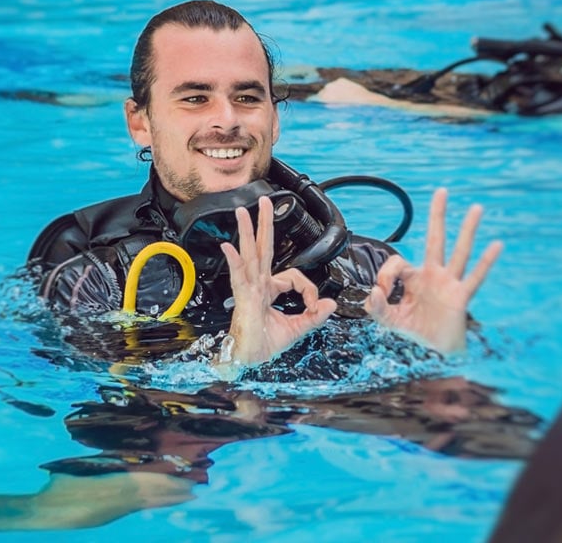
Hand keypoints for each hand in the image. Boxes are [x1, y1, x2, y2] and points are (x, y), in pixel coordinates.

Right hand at [220, 196, 337, 372]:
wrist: (247, 360)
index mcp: (269, 289)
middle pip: (263, 248)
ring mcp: (249, 289)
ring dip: (246, 232)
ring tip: (243, 212)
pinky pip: (239, 276)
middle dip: (264, 224)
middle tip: (263, 202)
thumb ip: (315, 316)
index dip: (309, 287)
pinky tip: (230, 247)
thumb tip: (331, 304)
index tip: (316, 304)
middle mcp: (258, 285)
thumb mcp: (298, 328)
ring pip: (250, 255)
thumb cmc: (264, 344)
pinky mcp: (243, 299)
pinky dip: (235, 261)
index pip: (293, 276)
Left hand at [366, 188, 502, 352]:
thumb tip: (372, 293)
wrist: (435, 354)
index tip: (381, 293)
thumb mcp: (389, 320)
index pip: (399, 262)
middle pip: (436, 239)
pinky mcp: (460, 297)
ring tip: (477, 208)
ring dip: (467, 230)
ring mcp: (449, 284)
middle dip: (437, 216)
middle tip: (441, 191)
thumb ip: (376, 308)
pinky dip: (486, 262)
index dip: (386, 275)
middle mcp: (434, 276)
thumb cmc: (416, 334)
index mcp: (415, 279)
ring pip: (459, 252)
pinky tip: (496, 246)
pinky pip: (475, 277)